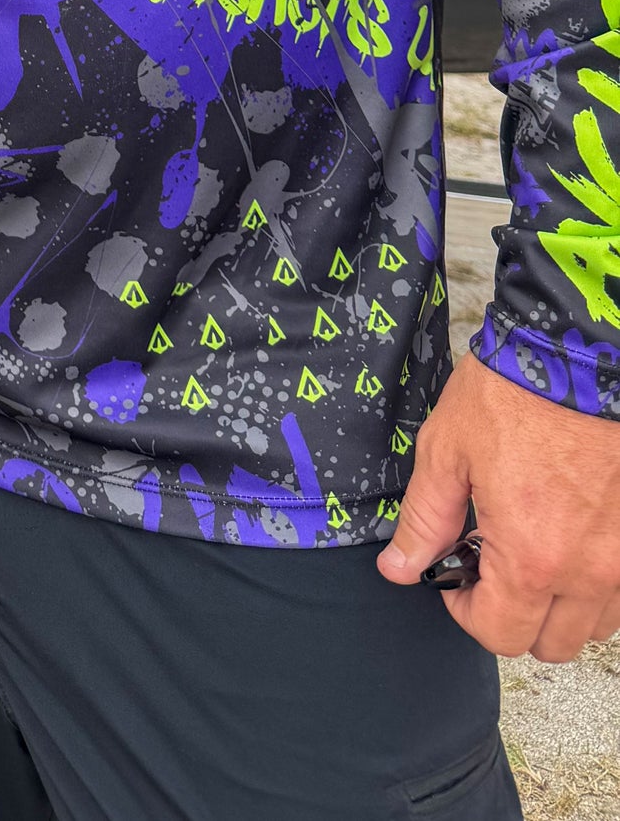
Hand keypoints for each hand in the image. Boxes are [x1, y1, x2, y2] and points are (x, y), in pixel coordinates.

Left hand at [378, 352, 619, 658]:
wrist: (575, 353)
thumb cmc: (513, 394)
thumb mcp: (447, 452)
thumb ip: (425, 520)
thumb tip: (400, 568)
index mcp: (532, 559)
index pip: (500, 635)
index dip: (465, 612)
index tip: (455, 578)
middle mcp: (588, 572)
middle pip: (550, 643)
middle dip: (513, 615)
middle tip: (491, 566)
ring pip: (594, 625)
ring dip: (559, 605)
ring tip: (532, 550)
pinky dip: (595, 583)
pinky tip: (568, 538)